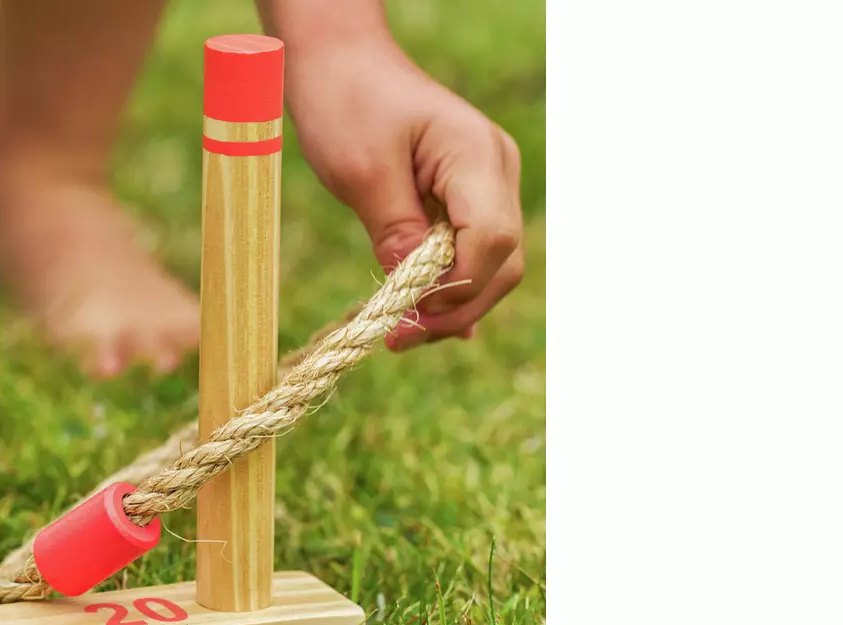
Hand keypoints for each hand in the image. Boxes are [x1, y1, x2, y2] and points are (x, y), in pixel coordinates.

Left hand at [285, 38, 524, 350]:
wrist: (341, 65)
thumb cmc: (346, 104)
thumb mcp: (361, 171)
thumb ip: (395, 231)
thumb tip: (415, 292)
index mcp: (476, 155)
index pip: (490, 240)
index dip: (455, 289)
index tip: (406, 317)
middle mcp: (496, 169)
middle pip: (501, 261)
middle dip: (455, 308)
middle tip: (398, 340)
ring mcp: (487, 183)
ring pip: (492, 264)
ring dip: (452, 304)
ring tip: (401, 334)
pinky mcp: (466, 196)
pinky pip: (472, 251)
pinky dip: (449, 287)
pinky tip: (424, 322)